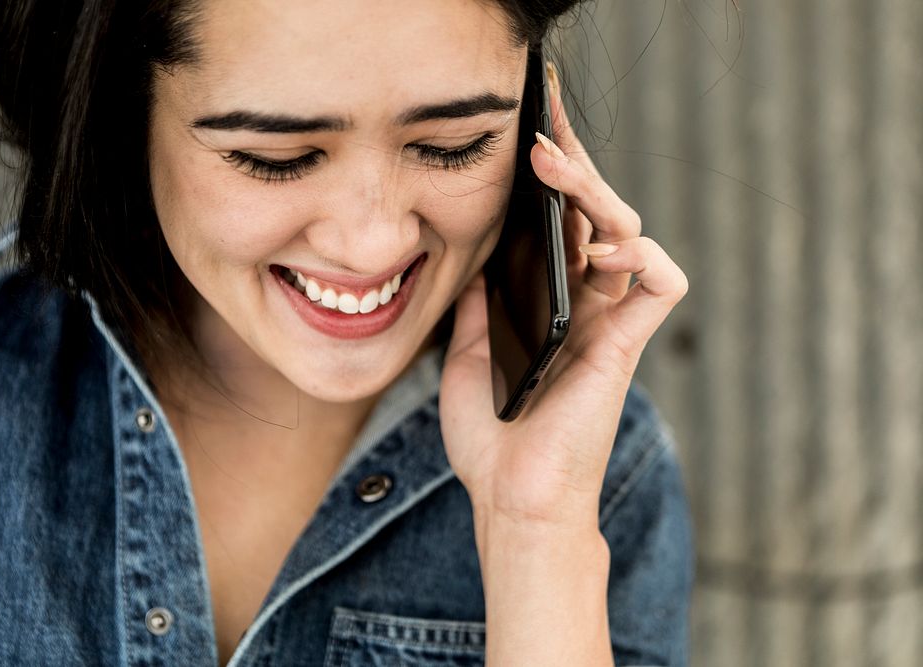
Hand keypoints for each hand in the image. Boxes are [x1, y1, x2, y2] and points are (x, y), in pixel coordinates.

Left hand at [438, 64, 688, 528]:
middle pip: (594, 214)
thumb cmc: (493, 439)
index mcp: (552, 304)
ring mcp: (610, 323)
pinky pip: (660, 282)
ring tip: (553, 163)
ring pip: (627, 232)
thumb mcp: (467, 356)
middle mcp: (587, 305)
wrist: (512, 498)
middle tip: (542, 122)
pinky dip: (640, 251)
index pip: (559, 224)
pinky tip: (602, 243)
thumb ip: (479, 306)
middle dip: (572, 164)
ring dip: (594, 190)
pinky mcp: (628, 344)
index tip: (524, 135)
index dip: (549, 180)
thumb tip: (475, 259)